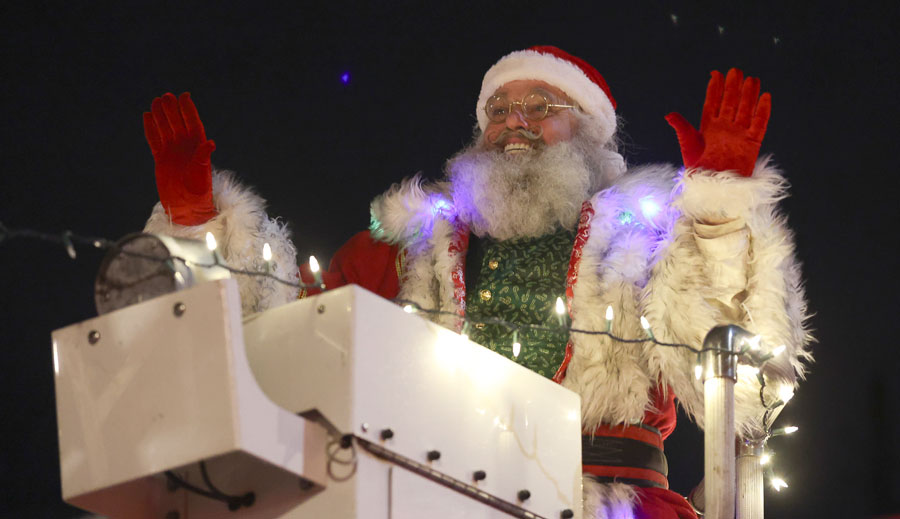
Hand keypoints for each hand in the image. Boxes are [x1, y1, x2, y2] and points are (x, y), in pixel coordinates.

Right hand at [143, 92, 216, 224]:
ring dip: (161, 115)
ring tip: (156, 101)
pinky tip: (147, 116)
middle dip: (172, 109)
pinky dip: (151, 129)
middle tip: (166, 96)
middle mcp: (185, 147)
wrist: (186, 206)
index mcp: (197, 147)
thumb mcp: (202, 173)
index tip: (184, 96)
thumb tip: (210, 142)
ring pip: (165, 128)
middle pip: (177, 123)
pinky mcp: (161, 158)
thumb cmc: (199, 191)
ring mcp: (172, 151)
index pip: (193, 123)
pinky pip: (154, 139)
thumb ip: (204, 156)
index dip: (189, 110)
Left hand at [665, 69, 770, 176]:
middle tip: (735, 71)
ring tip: (751, 79)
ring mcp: (739, 134)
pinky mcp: (752, 143)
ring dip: (749, 94)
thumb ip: (681, 127)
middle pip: (731, 103)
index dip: (714, 89)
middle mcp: (725, 128)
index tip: (716, 74)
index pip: (713, 103)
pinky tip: (765, 96)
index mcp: (709, 127)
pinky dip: (763, 110)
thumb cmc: (698, 167)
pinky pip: (760, 123)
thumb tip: (668, 114)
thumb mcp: (688, 144)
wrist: (713, 186)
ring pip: (746, 109)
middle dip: (732, 87)